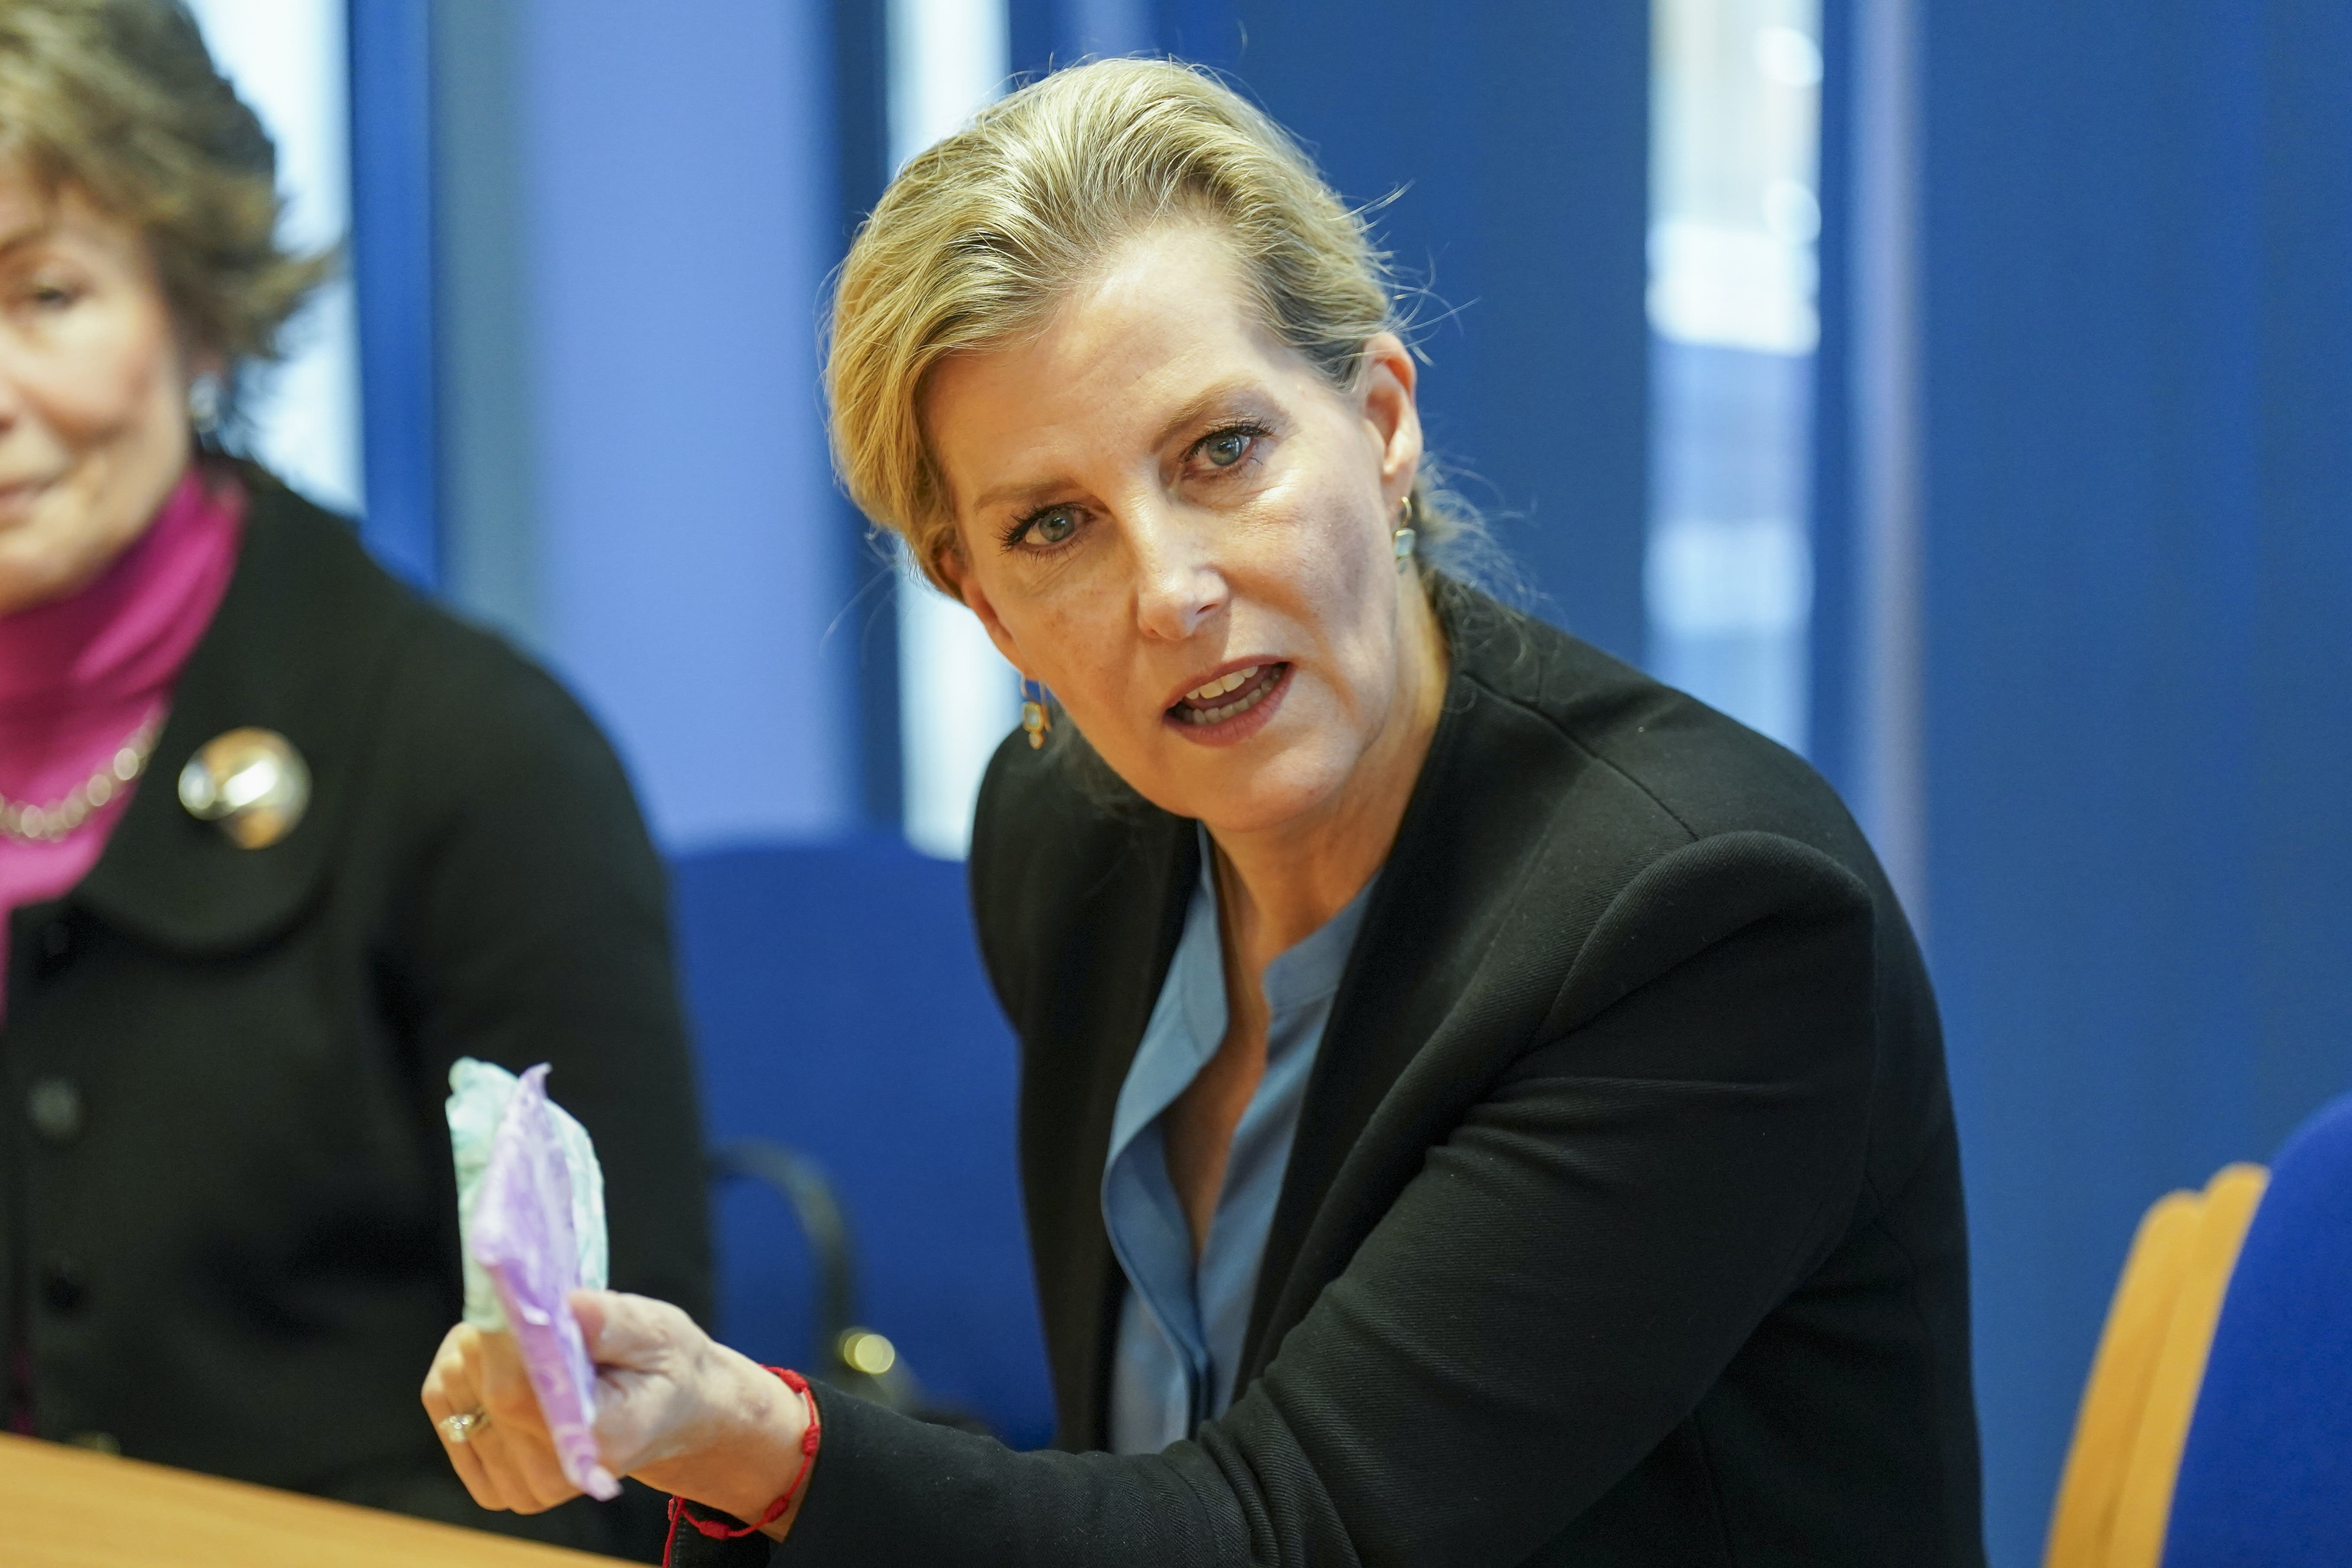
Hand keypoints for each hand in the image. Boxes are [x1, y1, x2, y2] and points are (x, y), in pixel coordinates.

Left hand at [421, 1291, 812, 1531]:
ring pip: (453, 1396)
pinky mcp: (497, 1485)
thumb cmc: (666, 1367)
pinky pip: (446, 1411)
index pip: (516, 1393)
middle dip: (492, 1335)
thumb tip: (561, 1306)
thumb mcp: (660, 1332)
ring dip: (473, 1350)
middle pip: (483, 1393)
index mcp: (601, 1440)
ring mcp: (522, 1488)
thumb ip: (610, 1322)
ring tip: (520, 1335)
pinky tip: (499, 1361)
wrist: (672, 1416)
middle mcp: (555, 1476)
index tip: (508, 1290)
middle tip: (527, 1306)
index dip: (500, 1338)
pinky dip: (461, 1374)